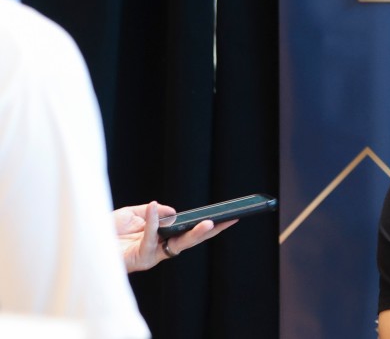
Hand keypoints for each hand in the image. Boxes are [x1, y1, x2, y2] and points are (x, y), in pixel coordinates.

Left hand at [115, 200, 236, 271]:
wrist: (84, 242)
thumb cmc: (107, 229)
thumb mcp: (132, 213)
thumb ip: (154, 212)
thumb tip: (174, 212)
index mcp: (160, 237)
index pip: (187, 231)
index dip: (205, 225)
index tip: (224, 216)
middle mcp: (160, 248)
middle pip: (191, 240)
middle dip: (211, 231)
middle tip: (229, 221)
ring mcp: (152, 255)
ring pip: (179, 245)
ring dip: (195, 234)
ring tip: (209, 222)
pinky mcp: (140, 258)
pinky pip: (151, 238)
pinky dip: (152, 221)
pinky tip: (154, 207)